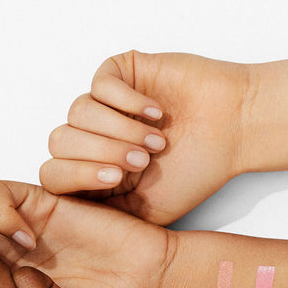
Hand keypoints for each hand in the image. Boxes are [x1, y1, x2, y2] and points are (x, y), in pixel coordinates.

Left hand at [41, 51, 252, 224]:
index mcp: (95, 171)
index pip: (54, 173)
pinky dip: (129, 102)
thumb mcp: (148, 210)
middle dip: (102, 153)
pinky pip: (100, 85)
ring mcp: (104, 104)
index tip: (117, 179)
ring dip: (120, 129)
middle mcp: (94, 137)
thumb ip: (105, 213)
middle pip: (60, 142)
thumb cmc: (198, 170)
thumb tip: (67, 213)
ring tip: (157, 141)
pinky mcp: (118, 74)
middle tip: (143, 161)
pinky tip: (159, 114)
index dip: (77, 175)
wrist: (233, 130)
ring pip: (78, 113)